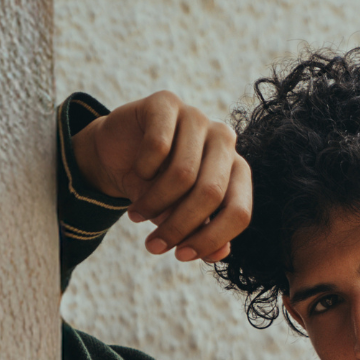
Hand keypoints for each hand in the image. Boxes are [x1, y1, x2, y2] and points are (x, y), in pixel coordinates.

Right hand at [71, 92, 251, 263]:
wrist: (121, 156)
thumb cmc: (159, 190)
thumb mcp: (181, 217)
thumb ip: (204, 235)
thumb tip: (221, 254)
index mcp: (237, 171)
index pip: (239, 212)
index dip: (211, 239)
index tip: (182, 257)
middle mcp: (224, 141)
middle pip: (210, 194)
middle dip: (179, 226)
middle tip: (154, 246)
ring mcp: (198, 118)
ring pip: (182, 174)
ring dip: (155, 203)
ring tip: (137, 214)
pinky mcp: (167, 102)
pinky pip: (158, 146)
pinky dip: (144, 169)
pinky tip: (137, 174)